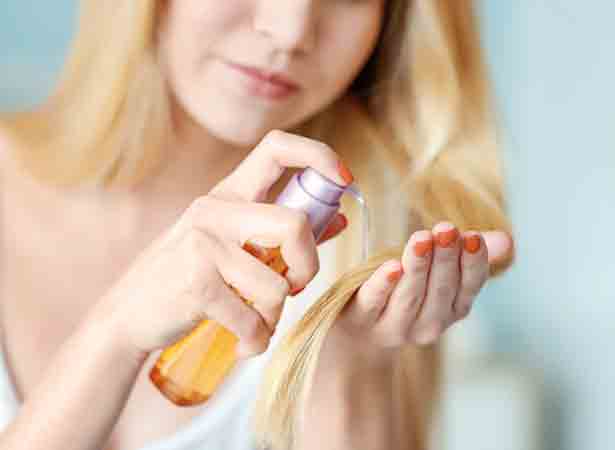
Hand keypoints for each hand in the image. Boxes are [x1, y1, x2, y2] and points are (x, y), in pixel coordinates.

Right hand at [90, 130, 352, 358]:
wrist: (129, 314)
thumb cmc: (190, 278)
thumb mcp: (235, 245)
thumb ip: (284, 233)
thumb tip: (340, 217)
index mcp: (229, 194)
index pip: (277, 148)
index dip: (319, 156)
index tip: (345, 182)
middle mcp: (215, 210)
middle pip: (296, 225)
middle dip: (308, 267)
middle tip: (294, 287)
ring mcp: (202, 243)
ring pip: (278, 285)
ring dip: (275, 316)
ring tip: (257, 323)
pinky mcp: (195, 282)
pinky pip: (253, 318)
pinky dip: (256, 339)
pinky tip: (245, 342)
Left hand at [323, 222, 513, 367]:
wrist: (358, 339)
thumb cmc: (405, 295)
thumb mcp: (439, 275)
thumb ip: (468, 255)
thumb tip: (507, 239)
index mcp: (452, 308)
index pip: (470, 285)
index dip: (473, 262)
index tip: (474, 237)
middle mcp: (429, 323)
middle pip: (441, 289)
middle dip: (445, 258)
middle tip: (447, 229)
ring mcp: (395, 326)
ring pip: (410, 296)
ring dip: (418, 266)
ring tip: (422, 239)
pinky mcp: (362, 318)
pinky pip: (375, 301)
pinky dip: (384, 284)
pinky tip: (391, 266)